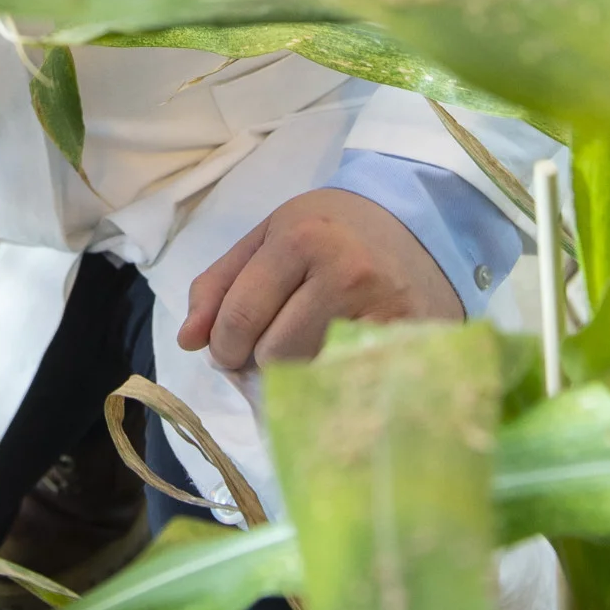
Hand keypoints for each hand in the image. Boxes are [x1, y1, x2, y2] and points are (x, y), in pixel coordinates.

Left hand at [178, 188, 462, 370]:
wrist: (421, 222)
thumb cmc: (334, 228)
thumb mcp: (270, 236)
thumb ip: (220, 283)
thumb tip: (187, 341)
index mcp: (301, 239)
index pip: (241, 315)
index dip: (223, 345)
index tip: (226, 351)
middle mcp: (345, 274)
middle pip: (274, 355)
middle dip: (260, 360)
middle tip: (272, 346)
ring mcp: (383, 312)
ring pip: (312, 378)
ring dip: (297, 377)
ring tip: (307, 349)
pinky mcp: (412, 344)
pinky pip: (353, 387)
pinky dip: (337, 386)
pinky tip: (338, 365)